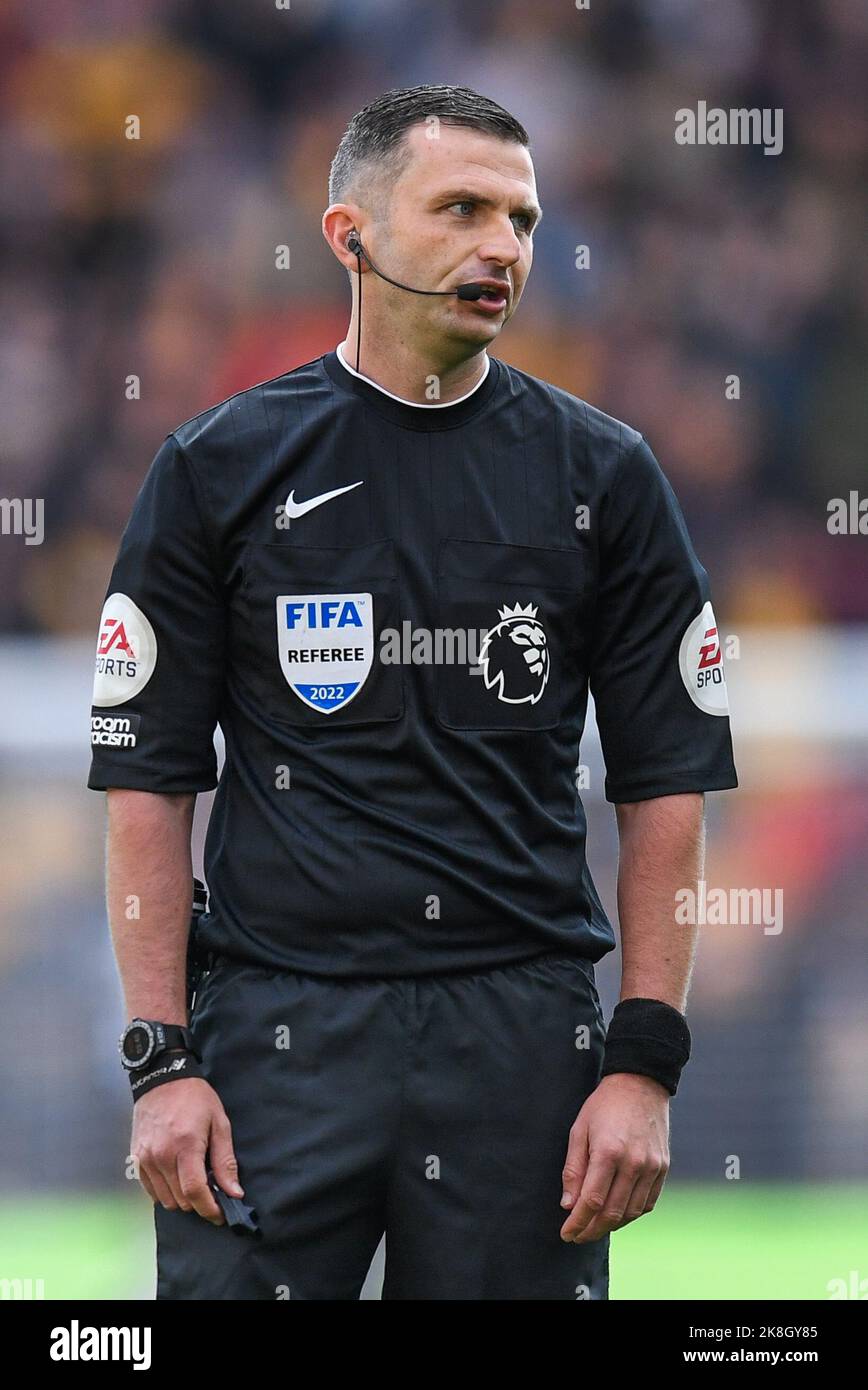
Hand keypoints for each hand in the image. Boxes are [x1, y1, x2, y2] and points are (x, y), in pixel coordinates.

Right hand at [131, 1076, 241, 1224]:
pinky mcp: (135, 1159)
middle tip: (212, 1192)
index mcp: (185, 1145)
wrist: (162, 1078)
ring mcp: (145, 1159)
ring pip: (165, 1200)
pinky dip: (166, 1192)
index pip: (195, 1192)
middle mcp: (161, 1156)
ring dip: (182, 1199)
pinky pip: (151, 1191)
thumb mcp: (219, 1123)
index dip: (210, 1209)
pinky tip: (177, 1178)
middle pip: (181, 1200)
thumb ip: (225, 1160)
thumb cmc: (195, 1098)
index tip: (221, 1214)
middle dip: (199, 1203)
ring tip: (194, 1183)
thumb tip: (234, 1193)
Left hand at [559, 1073, 669, 1242]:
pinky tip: (617, 1214)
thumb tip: (569, 1205)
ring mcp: (651, 1167)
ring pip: (631, 1212)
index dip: (577, 1223)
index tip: (566, 1233)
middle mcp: (633, 1163)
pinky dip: (631, 1215)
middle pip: (612, 1212)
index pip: (591, 1201)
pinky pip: (647, 1203)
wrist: (640, 1084)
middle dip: (591, 1230)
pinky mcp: (662, 1167)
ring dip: (611, 1226)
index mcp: (608, 1152)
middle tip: (577, 1236)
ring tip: (594, 1227)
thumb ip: (573, 1169)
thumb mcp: (579, 1130)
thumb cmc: (604, 1106)